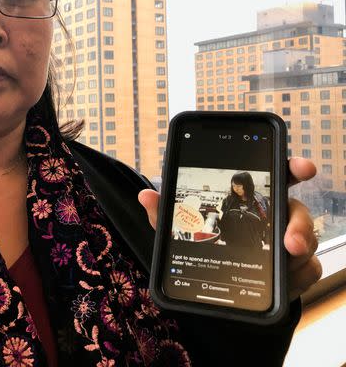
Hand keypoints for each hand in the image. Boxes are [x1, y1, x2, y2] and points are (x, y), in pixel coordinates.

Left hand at [138, 157, 321, 299]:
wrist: (220, 286)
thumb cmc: (204, 247)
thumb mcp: (180, 231)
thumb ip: (166, 214)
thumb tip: (145, 196)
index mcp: (250, 201)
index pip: (276, 178)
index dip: (292, 168)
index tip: (302, 168)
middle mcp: (273, 218)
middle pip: (297, 212)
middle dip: (298, 222)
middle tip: (289, 239)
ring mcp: (285, 244)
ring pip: (305, 240)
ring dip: (300, 248)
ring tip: (288, 256)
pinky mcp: (294, 270)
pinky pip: (308, 270)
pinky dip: (300, 275)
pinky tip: (287, 280)